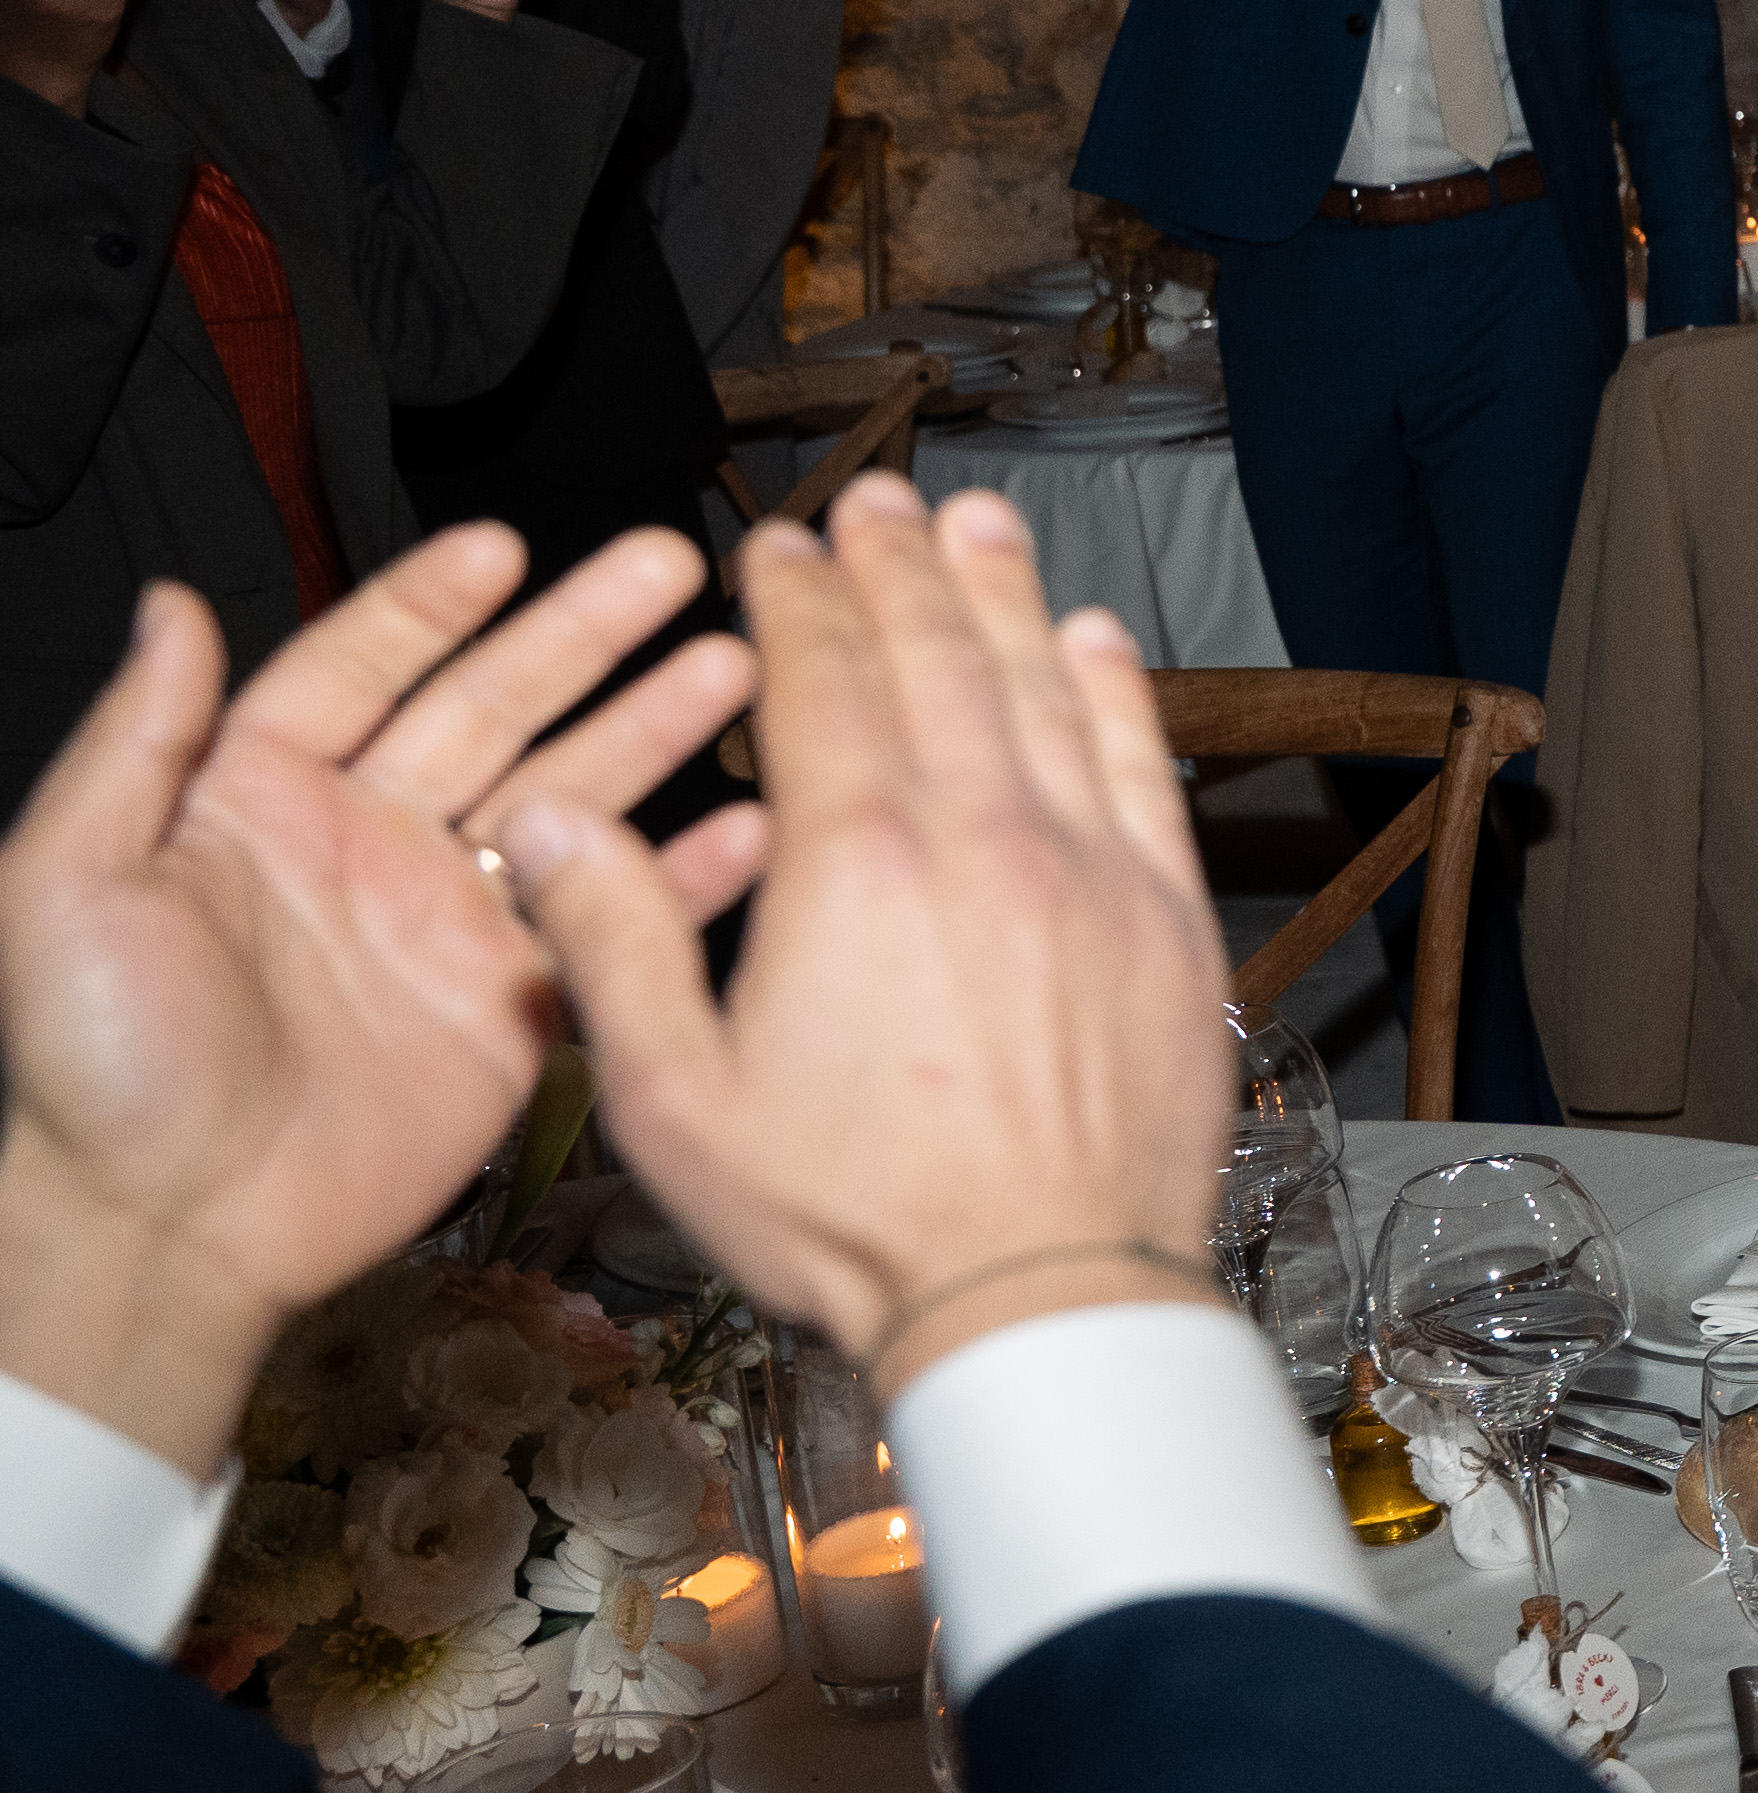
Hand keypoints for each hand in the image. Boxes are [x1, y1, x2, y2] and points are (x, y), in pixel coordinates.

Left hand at [0, 530, 759, 1477]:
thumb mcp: (69, 885)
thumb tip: (171, 603)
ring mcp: (447, 921)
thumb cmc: (94, 1065)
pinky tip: (752, 829)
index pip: (358, 669)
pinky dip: (687, 879)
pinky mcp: (510, 1007)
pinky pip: (609, 924)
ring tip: (733, 663)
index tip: (507, 547)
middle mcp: (366, 842)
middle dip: (583, 634)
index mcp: (258, 798)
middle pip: (492, 709)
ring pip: (568, 796)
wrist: (169, 1227)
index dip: (431, 606)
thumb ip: (136, 742)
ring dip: (651, 727)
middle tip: (670, 565)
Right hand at [505, 480, 1234, 1397]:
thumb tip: (554, 824)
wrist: (1041, 1292)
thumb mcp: (676, 1101)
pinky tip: (1094, 639)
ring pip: (1043, 689)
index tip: (777, 543)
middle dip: (896, 565)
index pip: (819, 681)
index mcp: (852, 864)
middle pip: (934, 658)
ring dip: (1003, 593)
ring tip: (973, 522)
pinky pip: (1143, 768)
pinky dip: (1116, 688)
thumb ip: (613, 946)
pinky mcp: (1167, 917)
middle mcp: (981, 836)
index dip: (794, 597)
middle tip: (874, 500)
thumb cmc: (855, 1219)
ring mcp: (1086, 869)